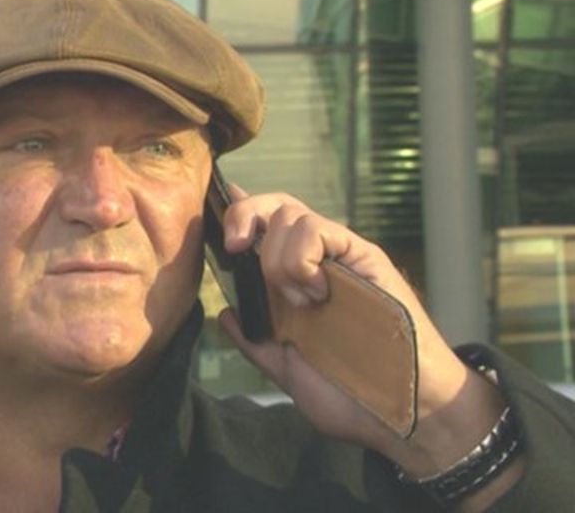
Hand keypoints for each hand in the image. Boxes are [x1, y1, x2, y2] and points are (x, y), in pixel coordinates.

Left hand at [216, 187, 508, 484]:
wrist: (401, 411)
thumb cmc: (351, 393)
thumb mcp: (286, 369)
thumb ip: (254, 341)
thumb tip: (224, 313)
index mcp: (293, 283)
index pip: (264, 228)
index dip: (239, 214)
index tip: (217, 222)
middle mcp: (316, 262)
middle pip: (274, 205)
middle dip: (242, 216)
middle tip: (235, 249)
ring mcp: (340, 257)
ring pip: (292, 214)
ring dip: (279, 259)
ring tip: (301, 301)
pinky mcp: (364, 255)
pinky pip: (320, 228)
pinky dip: (303, 257)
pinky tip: (316, 292)